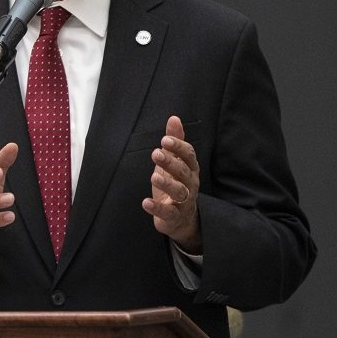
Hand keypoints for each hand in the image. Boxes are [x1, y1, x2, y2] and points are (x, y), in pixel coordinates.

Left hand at [142, 116, 200, 251]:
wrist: (181, 219)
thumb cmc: (176, 184)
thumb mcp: (174, 162)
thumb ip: (175, 141)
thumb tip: (174, 118)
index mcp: (190, 169)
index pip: (189, 156)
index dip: (179, 147)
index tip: (165, 139)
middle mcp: (190, 184)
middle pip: (184, 172)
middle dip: (171, 162)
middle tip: (156, 153)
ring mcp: (184, 201)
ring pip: (179, 192)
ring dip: (167, 183)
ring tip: (154, 176)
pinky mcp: (174, 216)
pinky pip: (168, 212)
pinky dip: (157, 208)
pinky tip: (146, 202)